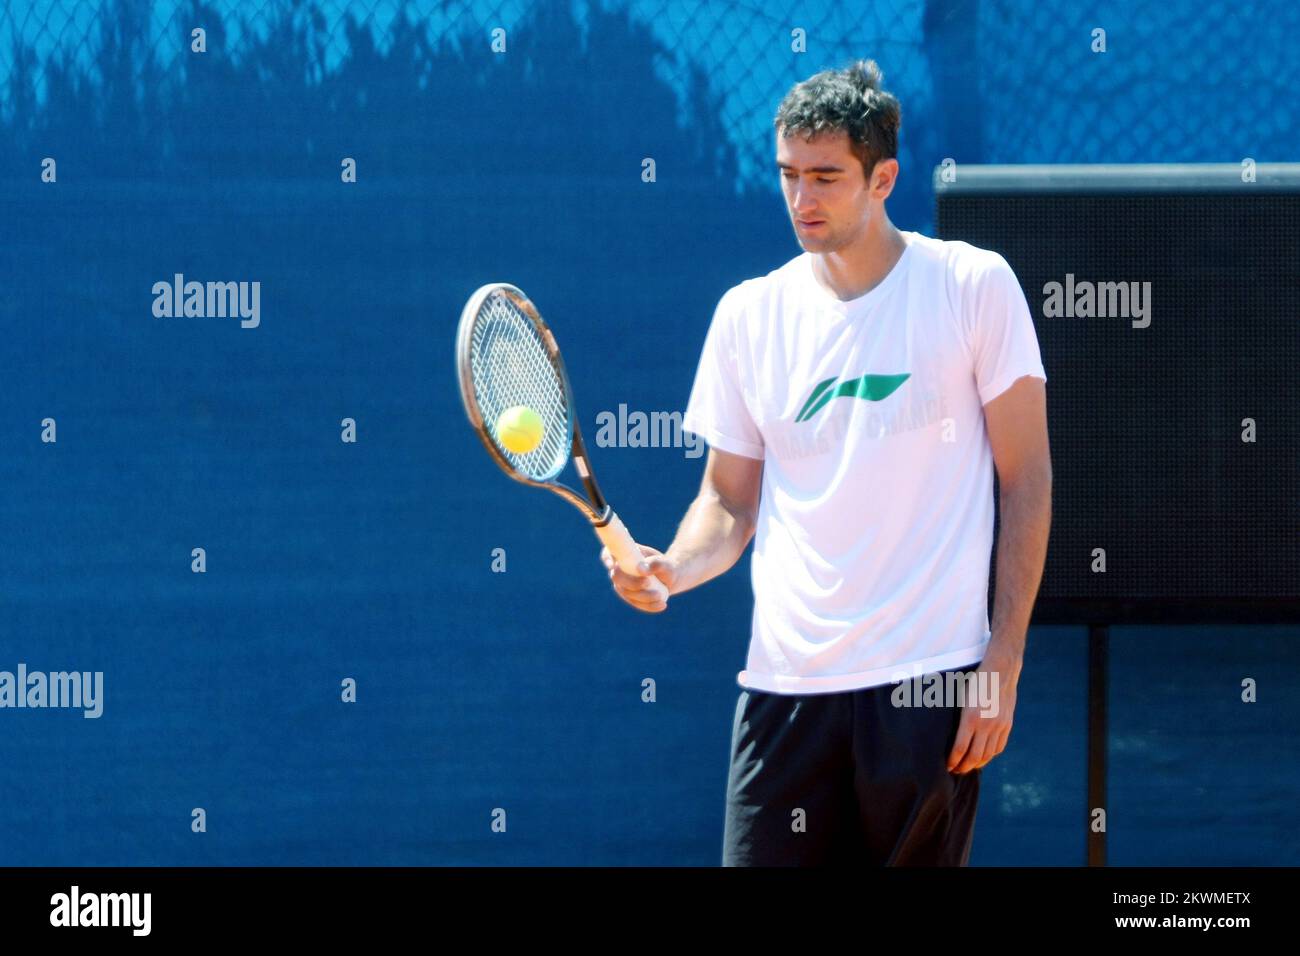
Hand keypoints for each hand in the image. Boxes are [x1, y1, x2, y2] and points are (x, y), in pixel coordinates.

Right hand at [599, 543, 675, 613]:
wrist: (672, 578)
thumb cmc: (666, 566)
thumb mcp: (665, 563)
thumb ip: (655, 563)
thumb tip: (640, 569)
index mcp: (625, 554)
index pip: (609, 553)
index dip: (607, 557)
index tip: (613, 564)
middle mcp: (621, 570)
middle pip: (616, 577)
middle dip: (630, 582)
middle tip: (647, 582)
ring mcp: (624, 585)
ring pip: (626, 593)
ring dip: (642, 596)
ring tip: (659, 595)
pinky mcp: (631, 597)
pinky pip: (636, 603)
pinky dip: (648, 606)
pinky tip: (661, 605)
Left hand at [947, 650, 1019, 774]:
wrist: (1000, 670)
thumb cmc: (975, 681)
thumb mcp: (962, 697)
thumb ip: (959, 718)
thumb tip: (948, 735)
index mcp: (970, 717)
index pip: (960, 748)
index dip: (953, 761)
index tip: (947, 767)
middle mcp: (986, 725)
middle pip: (974, 756)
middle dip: (963, 767)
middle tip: (955, 771)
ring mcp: (999, 726)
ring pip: (988, 755)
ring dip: (976, 764)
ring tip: (967, 766)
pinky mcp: (1007, 725)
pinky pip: (998, 747)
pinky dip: (990, 756)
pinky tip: (983, 757)